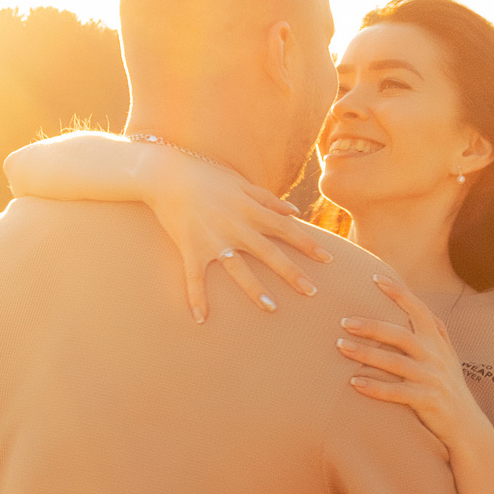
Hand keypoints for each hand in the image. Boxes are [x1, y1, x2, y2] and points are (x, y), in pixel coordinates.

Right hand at [140, 149, 334, 321]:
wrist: (165, 174)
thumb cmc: (206, 175)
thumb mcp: (240, 183)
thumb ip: (268, 199)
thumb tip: (294, 212)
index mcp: (249, 209)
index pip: (285, 229)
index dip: (307, 243)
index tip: (327, 259)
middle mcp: (234, 226)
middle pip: (268, 252)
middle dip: (291, 273)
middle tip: (311, 292)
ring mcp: (212, 239)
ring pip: (238, 269)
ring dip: (255, 290)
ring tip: (272, 309)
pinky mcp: (190, 248)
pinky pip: (194, 277)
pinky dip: (196, 298)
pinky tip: (201, 319)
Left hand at [338, 276, 485, 455]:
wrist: (466, 424)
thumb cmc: (447, 387)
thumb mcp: (446, 356)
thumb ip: (433, 332)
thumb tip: (416, 304)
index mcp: (438, 342)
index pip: (419, 310)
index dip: (399, 293)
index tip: (375, 278)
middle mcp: (436, 357)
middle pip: (401, 335)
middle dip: (372, 326)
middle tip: (345, 321)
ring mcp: (432, 379)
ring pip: (396, 363)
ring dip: (367, 354)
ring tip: (341, 347)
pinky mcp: (428, 401)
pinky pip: (397, 392)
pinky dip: (375, 387)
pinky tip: (354, 383)